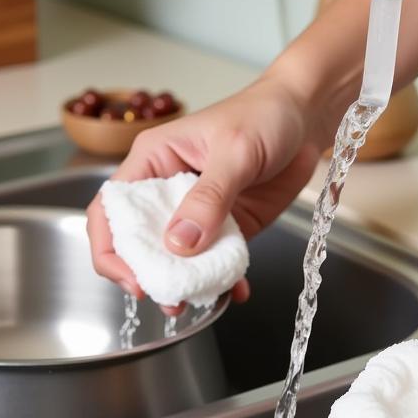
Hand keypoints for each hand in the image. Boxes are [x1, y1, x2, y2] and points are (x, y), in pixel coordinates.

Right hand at [87, 74, 331, 311]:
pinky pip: (216, 262)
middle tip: (170, 299)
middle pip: (140, 243)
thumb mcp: (234, 152)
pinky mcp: (227, 227)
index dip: (112, 249)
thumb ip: (208, 197)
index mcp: (152, 162)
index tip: (134, 278)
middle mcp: (168, 191)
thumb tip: (180, 243)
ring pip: (178, 260)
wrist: (306, 117)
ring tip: (198, 302)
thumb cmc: (263, 115)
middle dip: (150, 276)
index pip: (112, 210)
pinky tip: (236, 290)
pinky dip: (224, 281)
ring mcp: (197, 213)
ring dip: (186, 284)